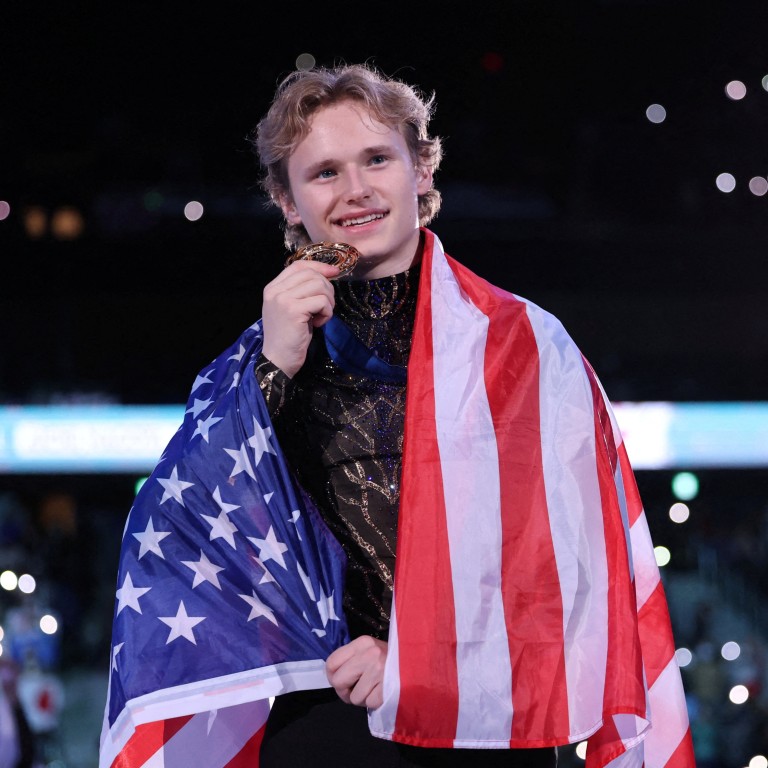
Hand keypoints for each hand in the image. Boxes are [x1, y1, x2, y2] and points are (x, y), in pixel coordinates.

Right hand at [261, 260, 338, 377]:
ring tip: (320, 316)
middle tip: (325, 307)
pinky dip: (327, 312)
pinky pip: (322, 301)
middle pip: (312, 274)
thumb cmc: (288, 336)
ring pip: (319, 286)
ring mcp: (283, 299)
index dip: (319, 266)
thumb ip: (301, 291)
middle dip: (327, 289)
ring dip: (328, 302)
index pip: (299, 265)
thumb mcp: (291, 308)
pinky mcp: (294, 310)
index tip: (334, 272)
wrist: (278, 359)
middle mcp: (275, 290)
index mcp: (273, 287)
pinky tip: (318, 323)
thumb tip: (327, 275)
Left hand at [326, 636, 386, 709]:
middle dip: (344, 691)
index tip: (341, 681)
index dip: (332, 677)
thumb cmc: (390, 659)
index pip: (331, 662)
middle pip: (338, 681)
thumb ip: (352, 659)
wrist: (421, 665)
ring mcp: (379, 671)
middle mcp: (370, 653)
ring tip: (374, 689)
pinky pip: (368, 704)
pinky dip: (373, 703)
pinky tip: (382, 693)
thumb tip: (332, 676)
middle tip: (355, 690)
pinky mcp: (387, 688)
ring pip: (353, 697)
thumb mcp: (370, 650)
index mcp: (363, 642)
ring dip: (361, 698)